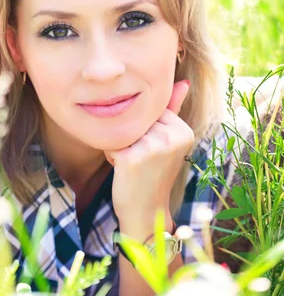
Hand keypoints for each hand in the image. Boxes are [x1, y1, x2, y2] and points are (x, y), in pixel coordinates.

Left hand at [103, 80, 193, 238]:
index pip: (151, 113)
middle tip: (142, 161)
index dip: (145, 130)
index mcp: (183, 131)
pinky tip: (123, 170)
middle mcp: (171, 137)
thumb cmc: (153, 175)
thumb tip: (183, 82)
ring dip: (121, 145)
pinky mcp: (132, 158)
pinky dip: (111, 156)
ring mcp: (153, 148)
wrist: (146, 213)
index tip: (153, 153)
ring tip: (133, 165)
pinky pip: (111, 144)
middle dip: (132, 136)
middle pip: (137, 120)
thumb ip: (173, 110)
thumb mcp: (167, 141)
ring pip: (122, 130)